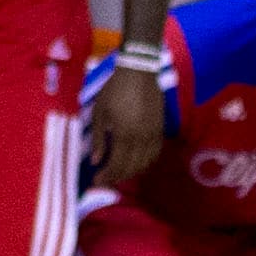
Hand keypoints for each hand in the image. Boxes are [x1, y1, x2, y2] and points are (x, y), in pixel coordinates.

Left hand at [91, 65, 163, 184]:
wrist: (139, 72)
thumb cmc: (115, 89)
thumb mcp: (100, 112)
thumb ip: (99, 139)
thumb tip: (96, 161)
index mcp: (124, 134)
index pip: (116, 164)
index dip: (107, 176)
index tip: (97, 182)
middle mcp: (141, 139)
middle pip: (131, 168)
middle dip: (117, 177)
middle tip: (106, 181)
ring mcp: (152, 136)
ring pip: (144, 164)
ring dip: (131, 172)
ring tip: (119, 173)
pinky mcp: (160, 130)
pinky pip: (154, 154)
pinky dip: (145, 163)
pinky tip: (137, 163)